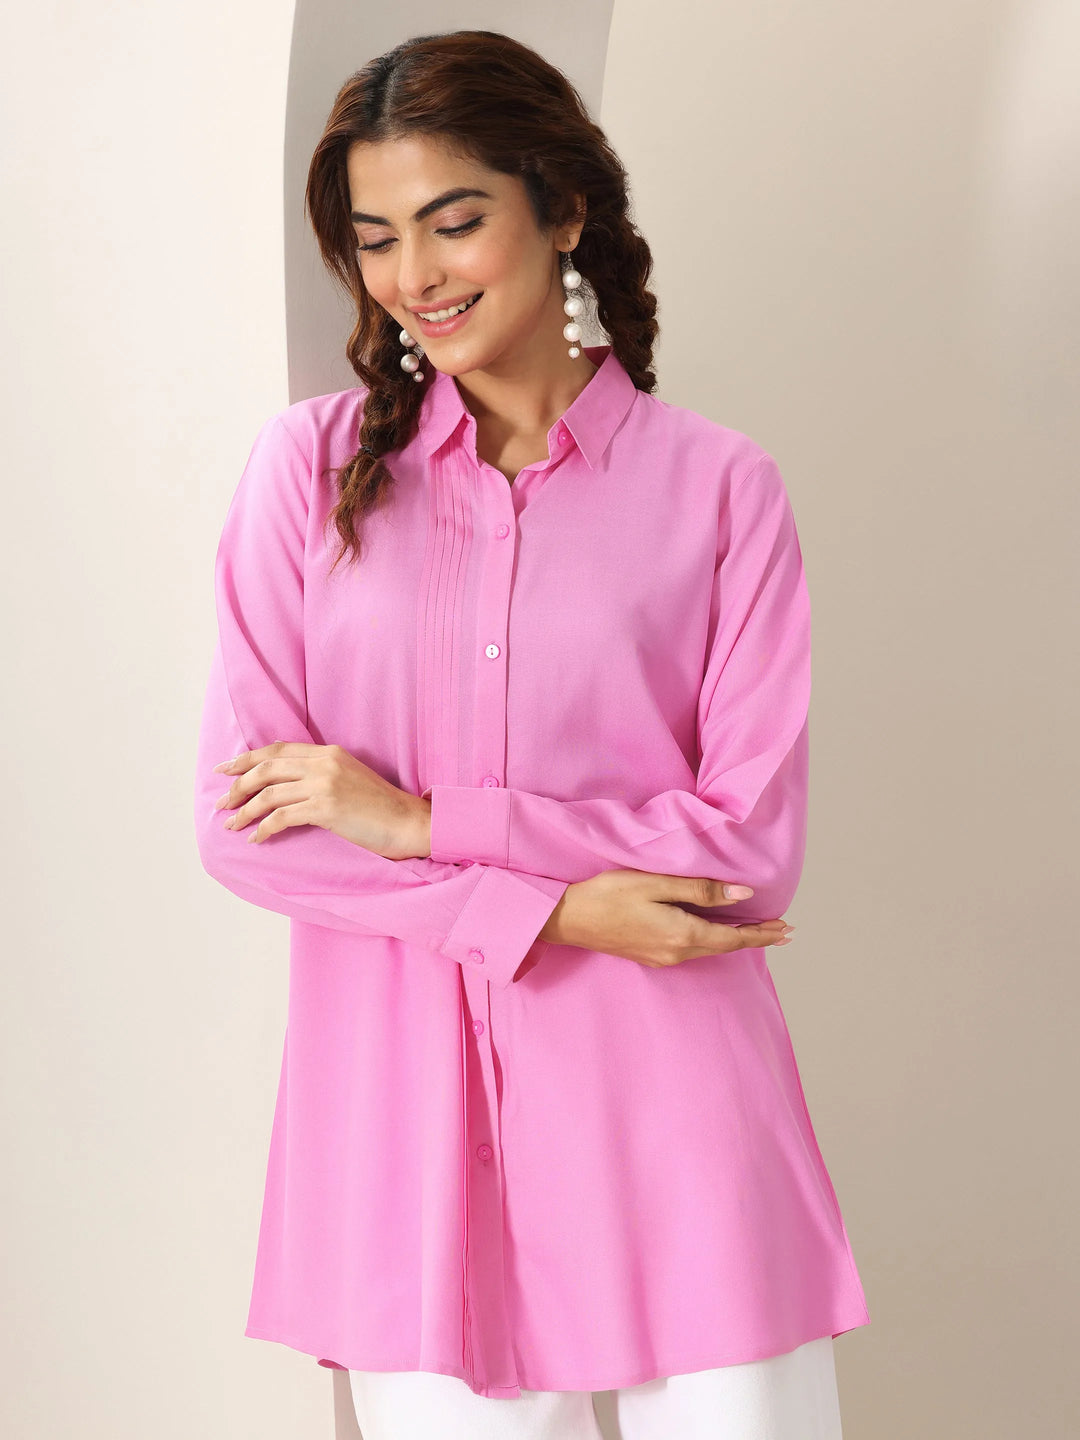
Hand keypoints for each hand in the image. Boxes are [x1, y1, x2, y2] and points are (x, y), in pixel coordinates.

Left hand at [211, 742, 431, 858]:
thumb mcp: (349, 778)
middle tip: (222, 803)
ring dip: (245, 811)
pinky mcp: (326, 807)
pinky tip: (256, 839)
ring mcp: (325, 783)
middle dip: (238, 786)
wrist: (407, 822)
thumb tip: (285, 786)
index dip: (246, 759)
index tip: (224, 770)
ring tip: (232, 825)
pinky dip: (264, 829)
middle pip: (266, 768)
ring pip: (269, 793)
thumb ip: (320, 774)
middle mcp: (324, 763)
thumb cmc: (380, 808)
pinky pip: (282, 817)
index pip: (277, 750)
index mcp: (328, 752)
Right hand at [539, 869, 794, 966]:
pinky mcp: (650, 956)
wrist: (567, 919)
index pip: (734, 937)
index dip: (763, 934)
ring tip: (758, 933)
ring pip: (710, 950)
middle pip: (726, 947)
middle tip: (784, 932)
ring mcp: (662, 958)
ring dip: (736, 942)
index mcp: (683, 934)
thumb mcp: (655, 883)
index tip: (787, 930)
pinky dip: (714, 942)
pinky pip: (693, 950)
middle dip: (757, 939)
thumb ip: (699, 890)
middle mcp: (677, 953)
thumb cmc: (608, 894)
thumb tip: (742, 895)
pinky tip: (716, 935)